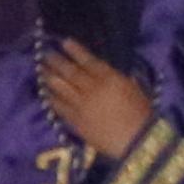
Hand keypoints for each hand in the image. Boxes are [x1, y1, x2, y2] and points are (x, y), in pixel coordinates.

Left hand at [41, 39, 153, 158]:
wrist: (136, 141)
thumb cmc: (142, 114)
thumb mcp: (134, 89)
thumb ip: (118, 78)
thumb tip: (105, 71)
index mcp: (111, 79)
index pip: (89, 61)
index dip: (76, 51)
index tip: (64, 42)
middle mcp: (93, 89)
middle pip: (70, 72)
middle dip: (56, 61)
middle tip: (45, 54)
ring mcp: (82, 105)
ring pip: (61, 87)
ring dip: (49, 77)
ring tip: (41, 70)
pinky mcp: (75, 121)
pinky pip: (59, 107)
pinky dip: (51, 98)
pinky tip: (45, 92)